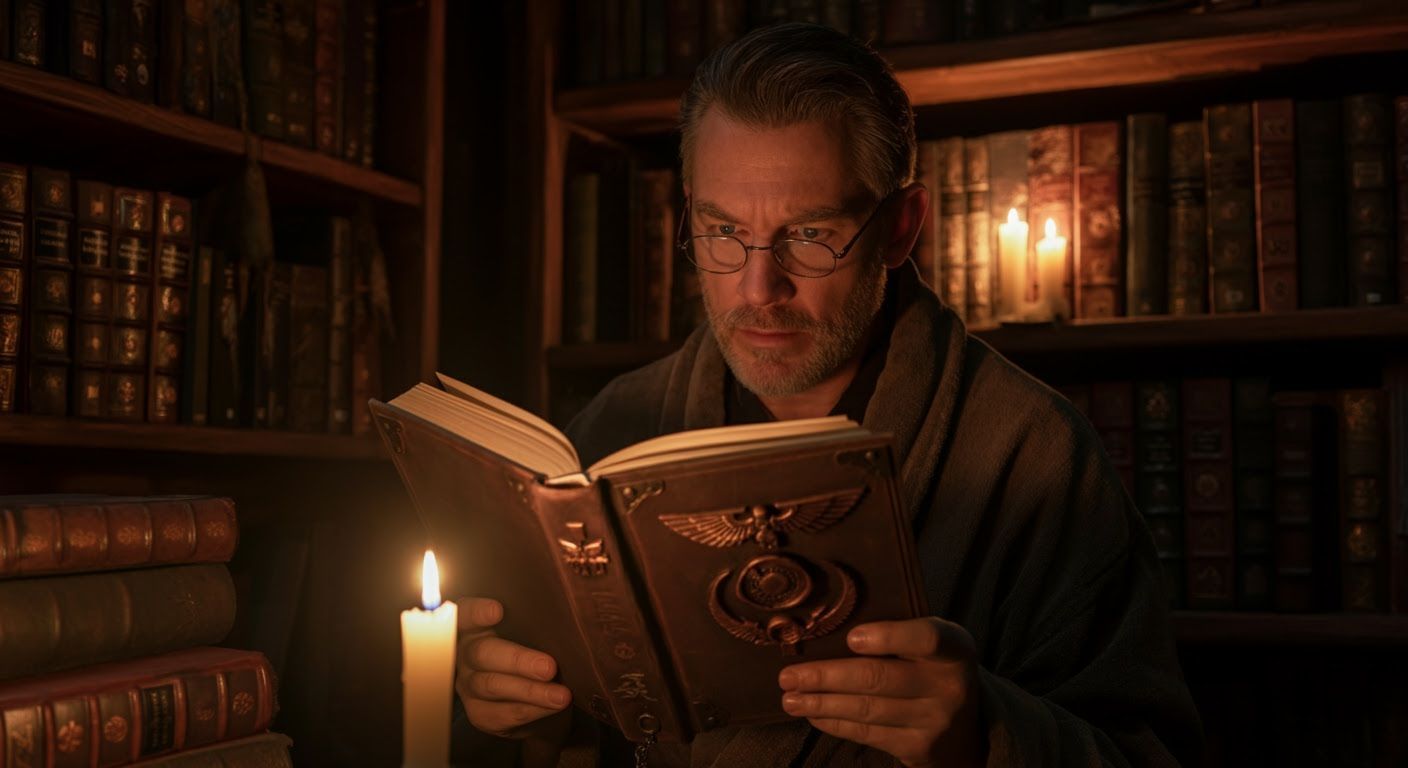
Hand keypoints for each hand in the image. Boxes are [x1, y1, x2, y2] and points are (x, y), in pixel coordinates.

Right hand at [455, 597, 571, 738]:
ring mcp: (468, 685)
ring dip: (530, 690)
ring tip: (560, 695)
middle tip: (549, 667)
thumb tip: (560, 620)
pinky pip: (502, 714)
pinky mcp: (479, 713)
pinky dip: (531, 710)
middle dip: (518, 660)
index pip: (466, 613)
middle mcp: (466, 655)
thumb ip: (534, 624)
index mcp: (475, 626)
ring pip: (492, 686)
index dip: (477, 612)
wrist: (536, 696)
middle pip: (483, 653)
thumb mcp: (531, 633)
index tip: (498, 611)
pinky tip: (553, 707)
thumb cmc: (535, 651)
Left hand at [778, 617, 985, 767]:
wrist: (970, 727)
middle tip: (788, 676)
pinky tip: (813, 713)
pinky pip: (867, 733)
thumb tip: (828, 628)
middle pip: (879, 678)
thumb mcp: (930, 645)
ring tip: (790, 697)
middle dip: (827, 676)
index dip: (888, 637)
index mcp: (955, 648)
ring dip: (821, 702)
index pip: (926, 638)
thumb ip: (897, 633)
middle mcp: (950, 686)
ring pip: (867, 709)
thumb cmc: (934, 669)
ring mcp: (934, 721)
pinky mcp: (918, 748)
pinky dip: (834, 722)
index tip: (851, 637)